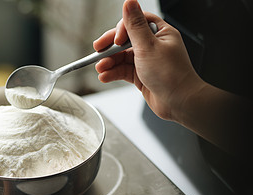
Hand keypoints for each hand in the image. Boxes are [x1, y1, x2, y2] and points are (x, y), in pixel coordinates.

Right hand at [93, 0, 203, 121]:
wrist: (179, 102)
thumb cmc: (171, 75)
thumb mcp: (148, 46)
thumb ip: (135, 25)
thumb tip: (129, 3)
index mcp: (160, 33)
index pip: (135, 23)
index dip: (121, 29)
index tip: (114, 40)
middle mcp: (153, 45)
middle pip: (125, 40)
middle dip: (110, 47)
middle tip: (97, 51)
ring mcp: (147, 61)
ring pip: (122, 57)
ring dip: (109, 62)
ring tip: (100, 69)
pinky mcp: (141, 75)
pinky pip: (123, 71)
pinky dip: (113, 73)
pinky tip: (105, 76)